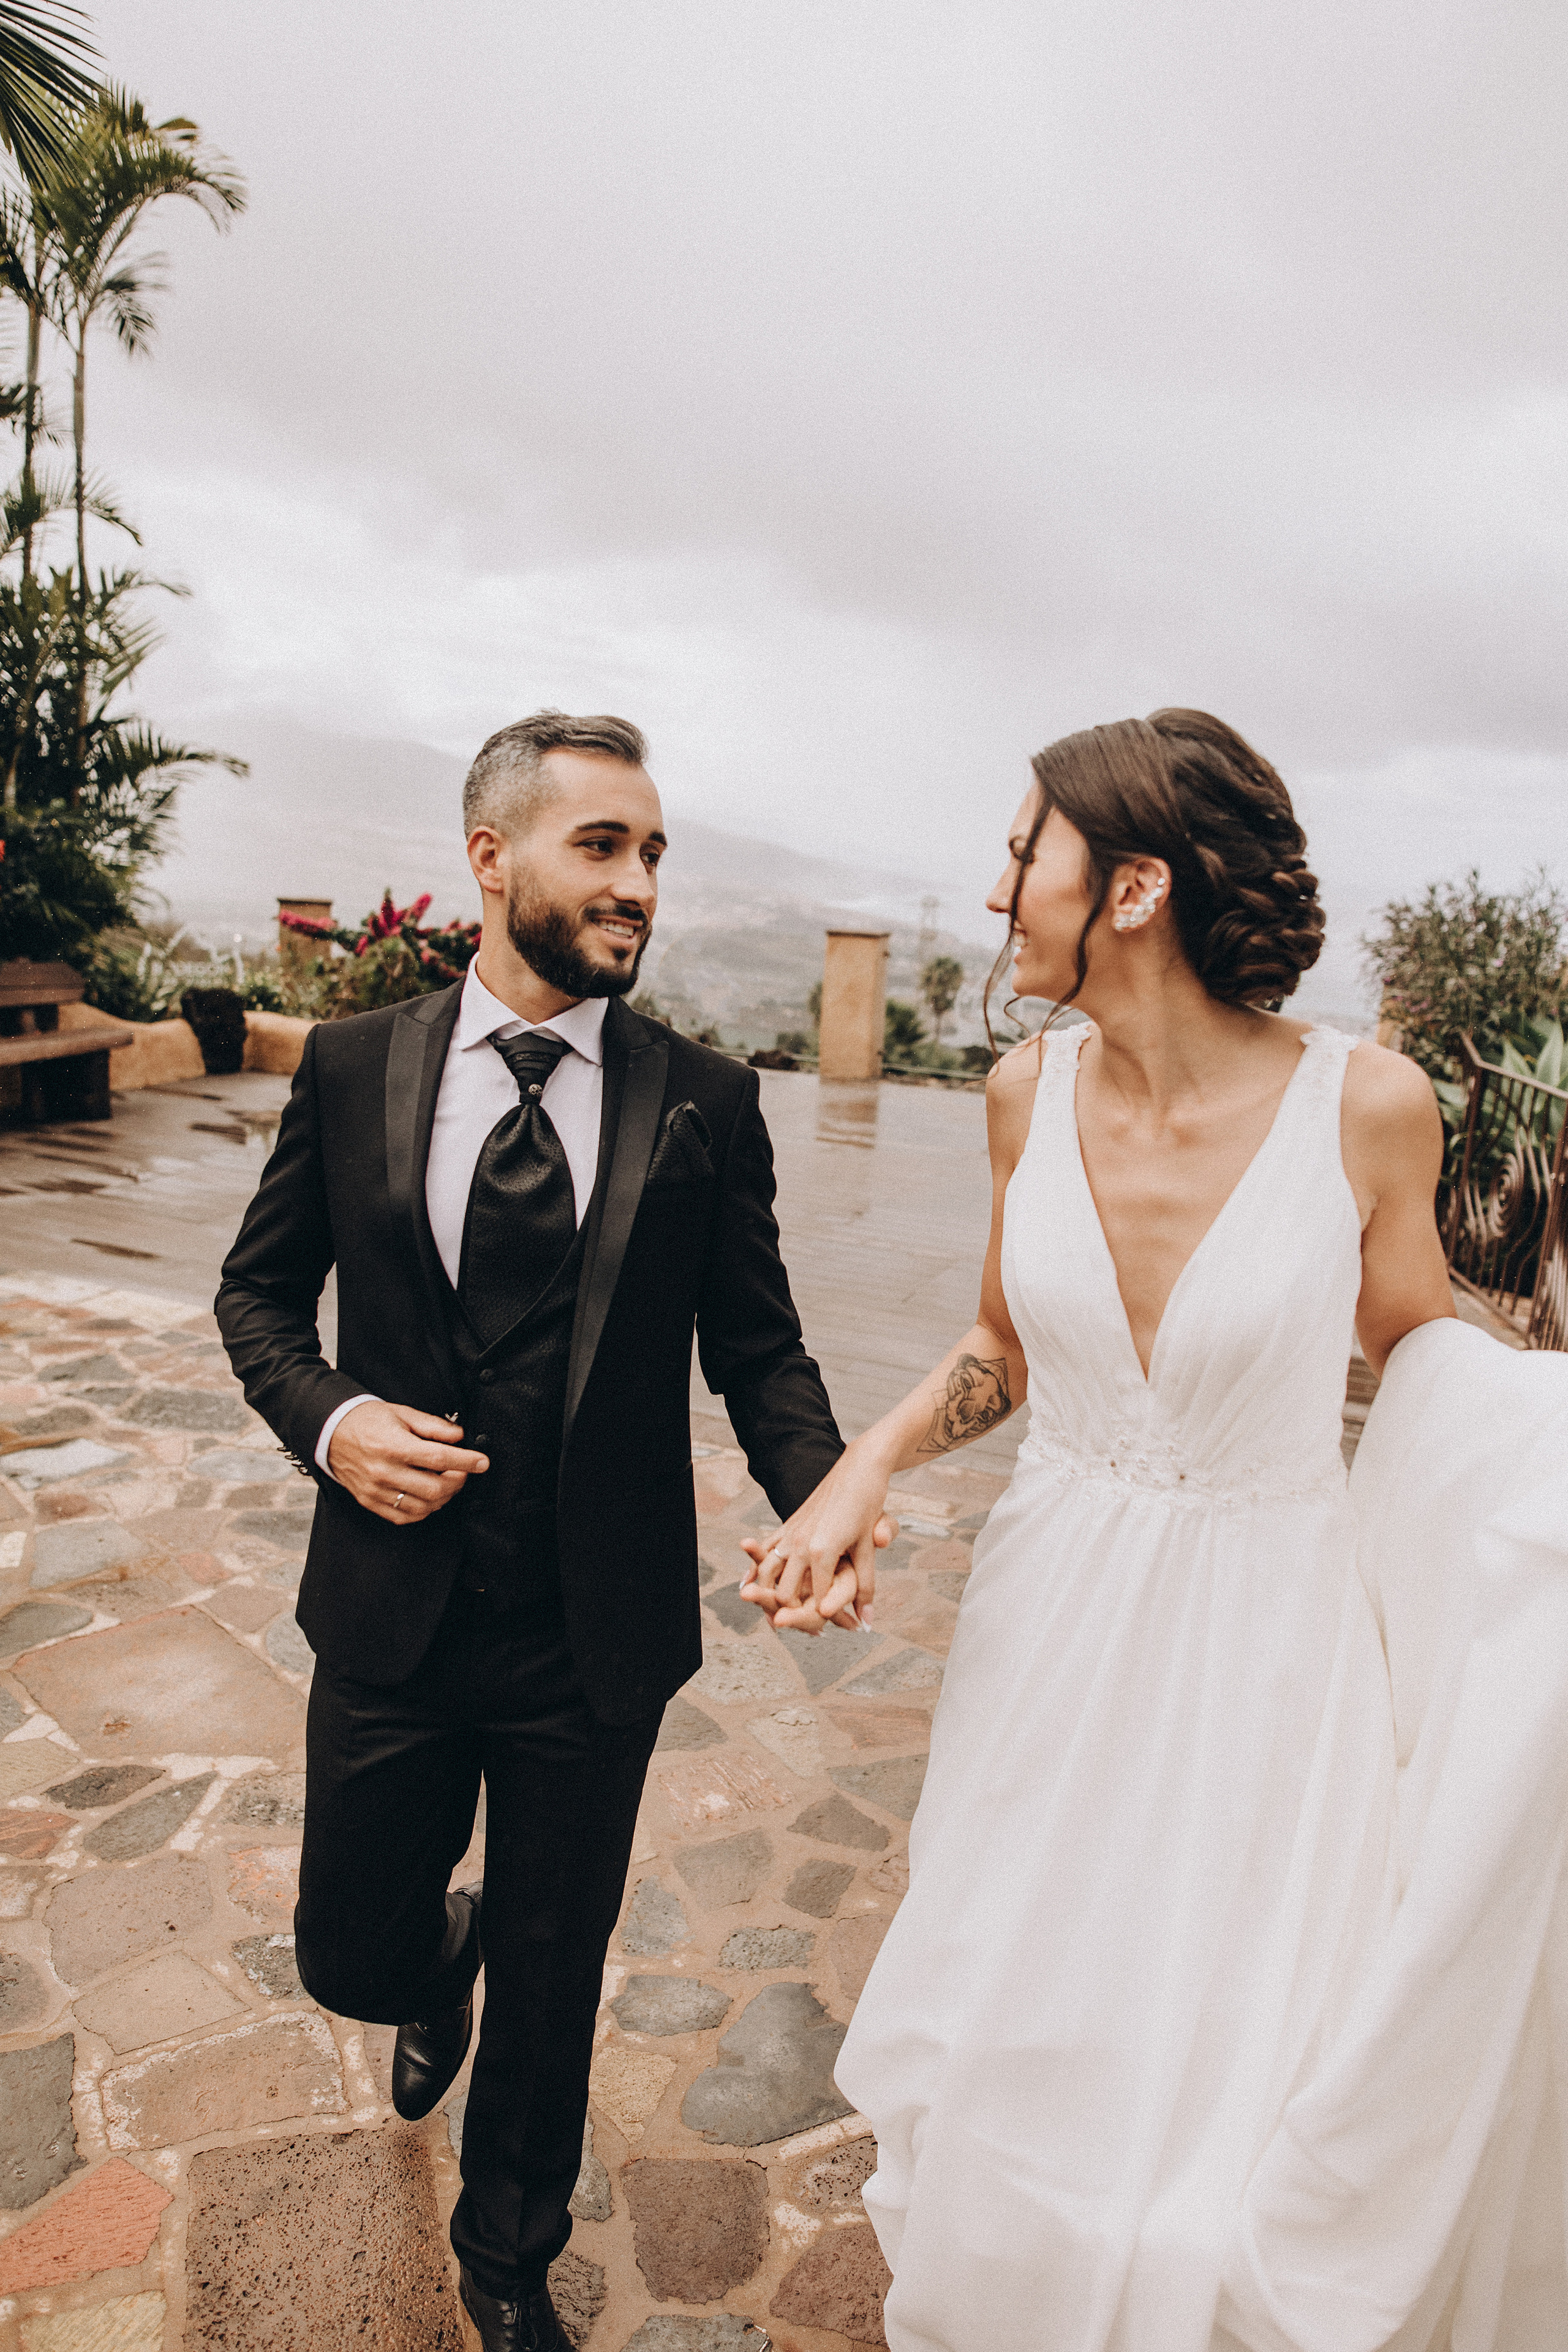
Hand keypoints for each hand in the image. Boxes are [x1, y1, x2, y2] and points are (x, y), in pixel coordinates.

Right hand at [326, 1401, 488, 1525]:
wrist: (330, 1432)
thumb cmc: (368, 1420)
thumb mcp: (402, 1413)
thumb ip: (433, 1426)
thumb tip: (460, 1436)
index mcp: (393, 1446)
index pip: (439, 1459)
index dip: (466, 1461)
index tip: (483, 1462)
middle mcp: (384, 1471)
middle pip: (434, 1488)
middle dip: (457, 1482)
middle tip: (462, 1471)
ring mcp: (376, 1490)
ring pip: (422, 1507)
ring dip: (442, 1498)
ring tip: (446, 1482)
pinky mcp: (370, 1502)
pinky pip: (404, 1517)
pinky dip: (423, 1510)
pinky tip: (428, 1497)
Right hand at [739, 1443, 898, 1633]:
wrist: (857, 1468)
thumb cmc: (867, 1506)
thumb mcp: (868, 1547)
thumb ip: (865, 1586)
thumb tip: (867, 1621)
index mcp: (822, 1551)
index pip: (818, 1601)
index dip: (828, 1621)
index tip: (835, 1632)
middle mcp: (800, 1544)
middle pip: (785, 1594)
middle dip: (793, 1615)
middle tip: (808, 1630)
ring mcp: (790, 1533)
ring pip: (767, 1575)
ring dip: (769, 1596)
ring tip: (778, 1615)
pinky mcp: (786, 1525)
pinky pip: (764, 1553)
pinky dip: (757, 1571)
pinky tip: (751, 1585)